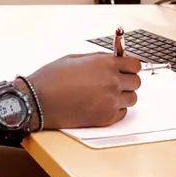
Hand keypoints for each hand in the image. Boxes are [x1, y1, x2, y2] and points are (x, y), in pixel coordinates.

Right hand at [25, 53, 141, 129]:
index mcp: (105, 64)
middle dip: (127, 81)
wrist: (38, 101)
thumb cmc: (52, 78)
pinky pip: (122, 113)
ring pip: (132, 99)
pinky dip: (116, 109)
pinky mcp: (106, 118)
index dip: (130, 66)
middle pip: (136, 82)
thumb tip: (113, 59)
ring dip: (122, 96)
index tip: (125, 68)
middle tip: (114, 82)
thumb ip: (98, 59)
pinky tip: (101, 104)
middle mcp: (112, 82)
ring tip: (105, 94)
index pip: (135, 65)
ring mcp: (110, 102)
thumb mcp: (75, 58)